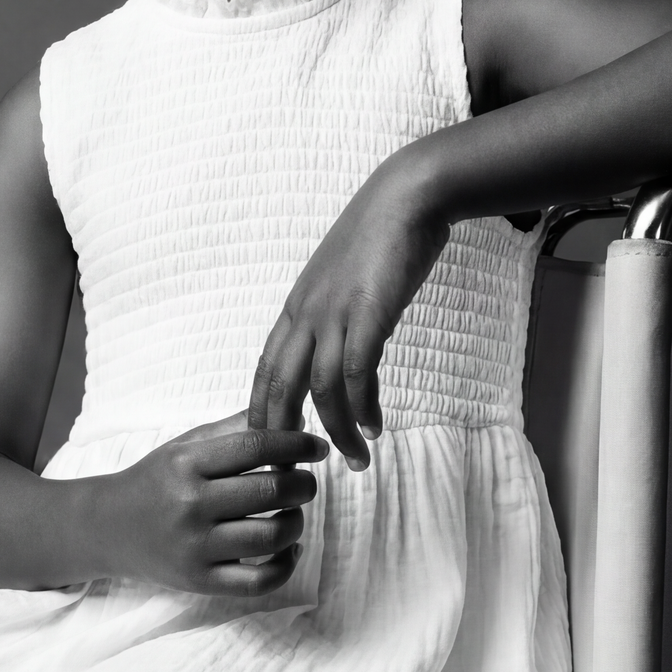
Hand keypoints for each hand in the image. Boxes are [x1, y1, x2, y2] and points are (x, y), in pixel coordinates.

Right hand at [93, 414, 327, 595]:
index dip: (297, 444)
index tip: (318, 447)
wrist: (107, 528)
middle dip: (304, 484)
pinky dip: (286, 565)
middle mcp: (190, 505)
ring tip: (292, 513)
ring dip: (297, 521)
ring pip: (272, 536)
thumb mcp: (184, 446)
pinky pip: (260, 581)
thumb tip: (293, 416)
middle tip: (305, 483)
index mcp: (187, 464)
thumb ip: (234, 430)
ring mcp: (195, 547)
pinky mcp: (201, 581)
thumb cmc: (156, 482)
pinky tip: (288, 549)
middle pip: (271, 490)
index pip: (256, 445)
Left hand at [248, 157, 449, 469]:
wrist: (407, 196)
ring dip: (336, 431)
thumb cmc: (380, 237)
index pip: (266, 371)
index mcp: (296, 308)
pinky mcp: (367, 314)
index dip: (263, 413)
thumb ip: (336, 316)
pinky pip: (356, 374)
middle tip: (292, 474)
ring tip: (355, 460)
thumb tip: (343, 351)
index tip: (268, 449)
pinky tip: (374, 427)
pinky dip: (363, 407)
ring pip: (319, 390)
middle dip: (280, 436)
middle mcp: (305, 314)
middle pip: (278, 387)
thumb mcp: (344, 282)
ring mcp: (334, 314)